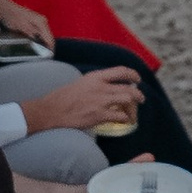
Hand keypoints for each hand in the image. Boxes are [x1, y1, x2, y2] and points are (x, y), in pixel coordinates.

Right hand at [23, 66, 143, 137]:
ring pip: (128, 100)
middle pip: (128, 88)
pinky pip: (120, 116)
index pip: (121, 71)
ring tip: (133, 114)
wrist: (51, 110)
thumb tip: (105, 87)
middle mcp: (101, 86)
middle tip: (140, 99)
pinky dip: (125, 119)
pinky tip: (124, 121)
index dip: (133, 75)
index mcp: (95, 77)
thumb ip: (95, 84)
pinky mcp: (99, 115)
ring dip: (134, 108)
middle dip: (138, 94)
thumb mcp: (80, 83)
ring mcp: (101, 101)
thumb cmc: (62, 98)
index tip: (137, 79)